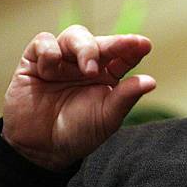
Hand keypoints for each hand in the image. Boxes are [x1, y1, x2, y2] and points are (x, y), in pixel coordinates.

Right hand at [2, 25, 155, 170]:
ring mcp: (61, 60)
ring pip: (74, 36)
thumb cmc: (78, 133)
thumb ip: (126, 97)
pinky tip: (52, 66)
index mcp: (107, 74)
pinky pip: (43, 41)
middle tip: (124, 47)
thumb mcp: (106, 117)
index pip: (123, 54)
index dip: (133, 47)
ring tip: (87, 69)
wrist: (41, 150)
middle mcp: (86, 63)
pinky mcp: (34, 62)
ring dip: (84, 47)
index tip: (144, 45)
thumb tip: (151, 81)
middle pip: (101, 42)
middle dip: (114, 43)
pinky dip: (49, 49)